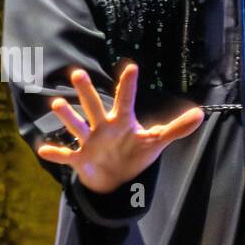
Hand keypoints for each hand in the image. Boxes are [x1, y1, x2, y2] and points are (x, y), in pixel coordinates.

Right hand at [38, 62, 204, 195]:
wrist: (116, 178)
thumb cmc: (134, 154)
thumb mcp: (155, 142)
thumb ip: (175, 128)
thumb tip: (200, 114)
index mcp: (121, 122)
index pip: (125, 99)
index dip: (128, 85)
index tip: (132, 66)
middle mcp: (103, 127)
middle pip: (94, 107)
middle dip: (87, 93)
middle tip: (78, 73)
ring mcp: (89, 142)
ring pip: (78, 126)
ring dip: (68, 117)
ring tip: (57, 104)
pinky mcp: (80, 159)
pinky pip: (66, 155)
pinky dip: (55, 153)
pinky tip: (44, 148)